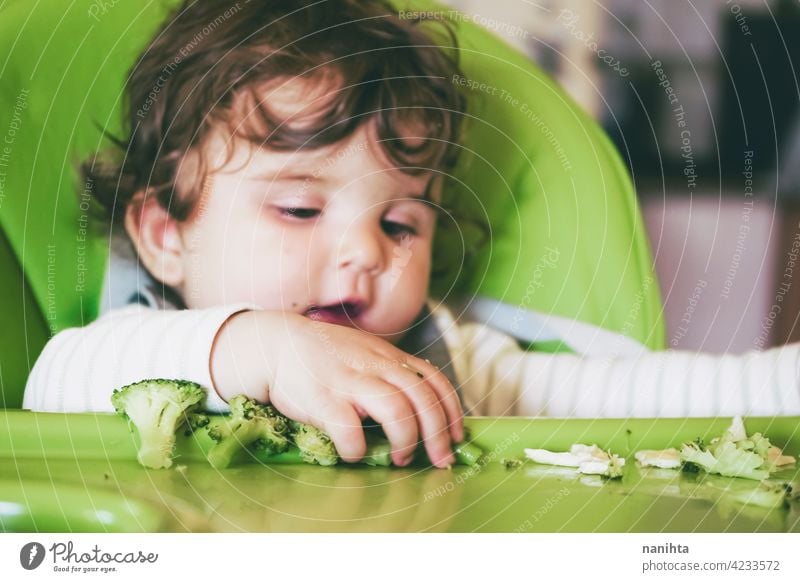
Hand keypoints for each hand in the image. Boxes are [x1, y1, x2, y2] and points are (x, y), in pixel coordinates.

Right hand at [211, 310, 462, 466]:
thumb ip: (390, 374)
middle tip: (439, 460)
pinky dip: (358, 448)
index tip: (457, 437)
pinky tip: (355, 454)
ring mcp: (349, 381)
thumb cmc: (323, 356)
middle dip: (438, 434)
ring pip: (397, 409)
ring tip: (400, 457)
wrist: (276, 344)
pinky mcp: (322, 398)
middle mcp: (375, 366)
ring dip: (406, 439)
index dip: (451, 411)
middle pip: (422, 398)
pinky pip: (349, 428)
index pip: (434, 379)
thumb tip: (419, 408)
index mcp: (388, 357)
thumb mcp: (365, 353)